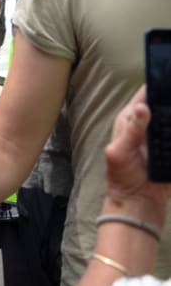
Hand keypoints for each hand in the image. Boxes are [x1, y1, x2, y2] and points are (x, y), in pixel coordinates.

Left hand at [104, 87, 170, 220]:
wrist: (138, 201)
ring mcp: (164, 136)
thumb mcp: (120, 152)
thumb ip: (131, 130)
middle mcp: (149, 124)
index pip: (145, 95)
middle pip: (167, 105)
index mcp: (131, 119)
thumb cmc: (122, 176)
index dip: (157, 85)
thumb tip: (142, 107)